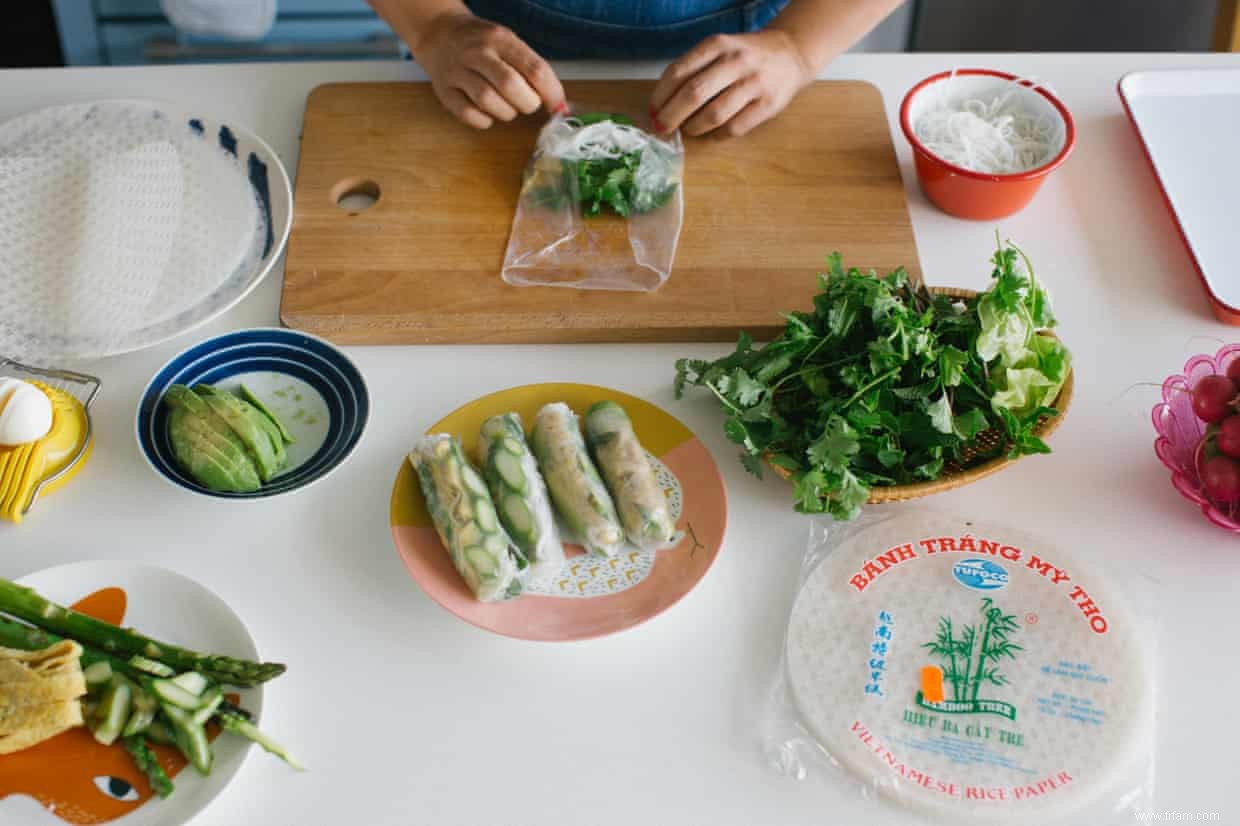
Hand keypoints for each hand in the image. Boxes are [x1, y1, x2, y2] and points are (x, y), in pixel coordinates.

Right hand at [412, 12, 564, 128]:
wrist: (440, 34)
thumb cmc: (484, 45)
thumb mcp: (508, 43)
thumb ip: (531, 68)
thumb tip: (560, 105)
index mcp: (500, 39)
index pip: (535, 69)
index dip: (552, 94)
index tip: (557, 107)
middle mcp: (477, 53)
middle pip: (511, 86)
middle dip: (528, 104)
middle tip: (527, 103)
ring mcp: (457, 71)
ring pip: (488, 102)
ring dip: (506, 113)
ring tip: (506, 106)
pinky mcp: (444, 91)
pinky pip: (469, 115)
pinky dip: (484, 121)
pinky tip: (487, 113)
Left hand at [650, 29, 812, 137]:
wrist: (790, 54)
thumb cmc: (745, 56)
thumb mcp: (719, 50)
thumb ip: (694, 70)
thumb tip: (662, 104)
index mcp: (717, 45)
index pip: (679, 72)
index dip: (660, 96)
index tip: (652, 112)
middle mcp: (735, 61)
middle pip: (693, 94)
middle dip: (671, 116)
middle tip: (661, 129)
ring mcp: (754, 83)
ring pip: (713, 114)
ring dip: (694, 128)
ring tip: (688, 130)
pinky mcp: (768, 105)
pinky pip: (734, 128)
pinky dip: (717, 136)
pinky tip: (711, 134)